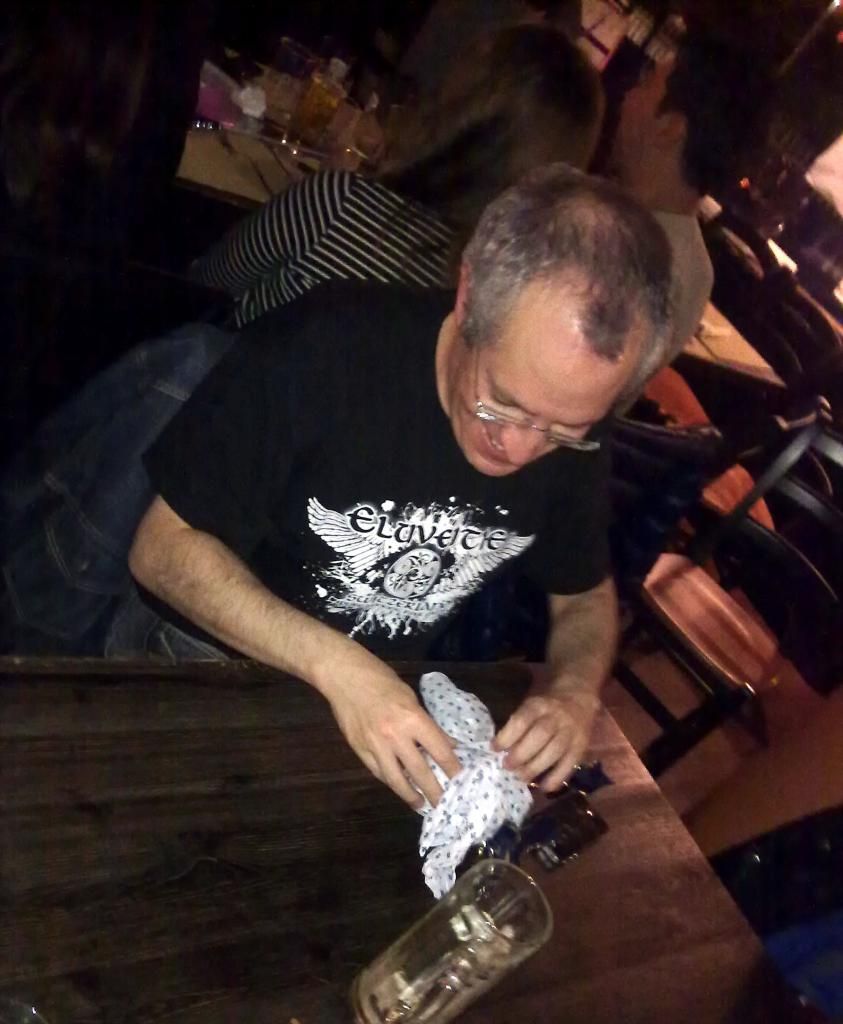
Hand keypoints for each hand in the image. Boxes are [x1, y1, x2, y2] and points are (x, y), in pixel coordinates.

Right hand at [322, 660, 460, 808]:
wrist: (343, 676)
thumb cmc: (381, 680)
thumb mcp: (411, 697)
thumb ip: (427, 723)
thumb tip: (446, 743)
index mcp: (413, 719)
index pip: (440, 751)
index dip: (453, 768)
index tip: (462, 781)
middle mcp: (395, 736)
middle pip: (420, 772)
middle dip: (435, 791)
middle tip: (444, 803)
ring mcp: (375, 746)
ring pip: (396, 780)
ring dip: (411, 795)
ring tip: (421, 804)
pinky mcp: (359, 750)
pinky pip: (378, 773)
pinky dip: (391, 782)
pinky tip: (399, 787)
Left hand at [493, 690, 599, 792]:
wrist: (579, 699)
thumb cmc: (546, 708)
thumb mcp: (531, 706)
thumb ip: (518, 724)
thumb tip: (500, 749)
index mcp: (539, 705)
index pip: (522, 720)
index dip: (507, 736)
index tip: (494, 748)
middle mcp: (556, 717)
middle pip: (540, 736)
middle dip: (521, 754)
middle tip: (507, 766)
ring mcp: (571, 732)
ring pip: (554, 751)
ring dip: (536, 767)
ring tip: (521, 778)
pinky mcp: (581, 747)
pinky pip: (570, 764)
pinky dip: (556, 778)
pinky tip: (544, 787)